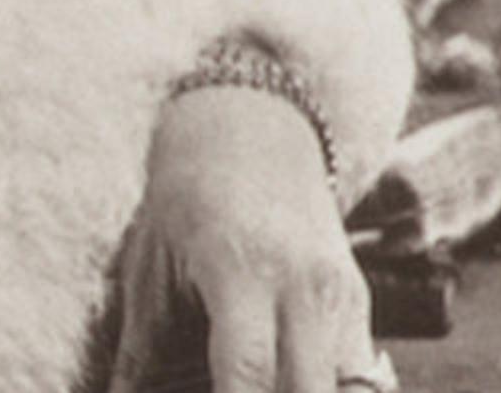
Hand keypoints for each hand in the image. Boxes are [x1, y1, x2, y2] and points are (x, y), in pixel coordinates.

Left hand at [107, 85, 382, 392]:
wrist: (253, 133)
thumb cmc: (188, 201)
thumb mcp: (151, 269)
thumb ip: (140, 350)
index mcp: (243, 270)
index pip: (249, 372)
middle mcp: (306, 287)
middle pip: (307, 392)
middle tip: (222, 392)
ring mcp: (343, 297)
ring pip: (343, 388)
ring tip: (249, 383)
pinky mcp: (360, 305)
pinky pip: (355, 375)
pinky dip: (322, 389)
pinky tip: (282, 381)